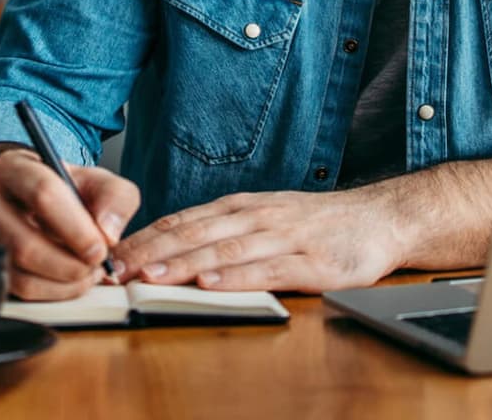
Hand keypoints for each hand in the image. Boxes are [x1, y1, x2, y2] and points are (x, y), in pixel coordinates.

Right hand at [0, 147, 139, 299]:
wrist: (22, 197)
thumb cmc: (59, 189)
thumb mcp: (94, 180)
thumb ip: (115, 198)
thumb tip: (108, 234)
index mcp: (14, 168)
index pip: (43, 194)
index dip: (75, 228)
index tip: (100, 249)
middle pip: (25, 244)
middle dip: (70, 265)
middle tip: (95, 267)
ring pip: (18, 274)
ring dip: (62, 284)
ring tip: (84, 273)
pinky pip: (13, 291)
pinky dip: (48, 293)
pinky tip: (65, 280)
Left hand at [110, 186, 406, 291]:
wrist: (380, 218)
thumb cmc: (318, 224)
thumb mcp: (265, 217)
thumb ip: (225, 231)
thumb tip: (172, 249)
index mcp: (242, 207)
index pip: (184, 221)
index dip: (146, 237)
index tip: (111, 254)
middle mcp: (258, 217)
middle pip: (196, 234)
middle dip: (152, 252)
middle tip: (116, 269)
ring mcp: (284, 238)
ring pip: (225, 251)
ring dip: (184, 264)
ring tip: (151, 276)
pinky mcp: (312, 262)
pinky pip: (268, 269)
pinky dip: (236, 276)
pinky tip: (211, 284)